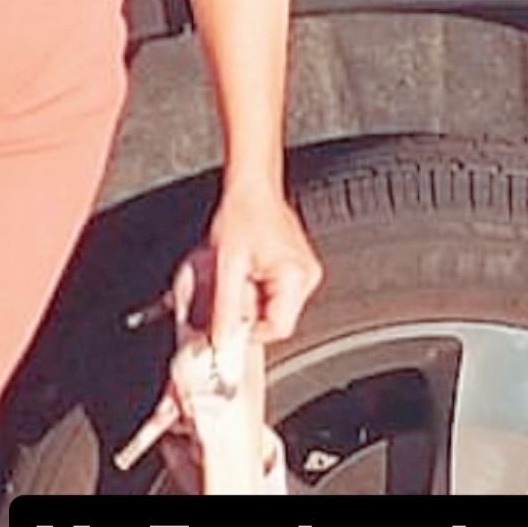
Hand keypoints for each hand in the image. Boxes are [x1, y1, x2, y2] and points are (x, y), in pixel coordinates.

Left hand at [205, 179, 322, 349]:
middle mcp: (307, 277)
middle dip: (250, 313)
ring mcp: (304, 274)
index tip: (228, 326)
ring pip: (276, 309)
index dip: (249, 332)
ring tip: (239, 275)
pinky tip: (247, 272)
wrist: (252, 188)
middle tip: (231, 291)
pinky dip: (258, 292)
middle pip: (278, 320)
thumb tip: (220, 338)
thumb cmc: (242, 214)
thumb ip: (224, 307)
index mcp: (296, 276)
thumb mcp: (226, 265)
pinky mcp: (297, 270)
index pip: (278, 329)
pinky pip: (277, 296)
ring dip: (253, 302)